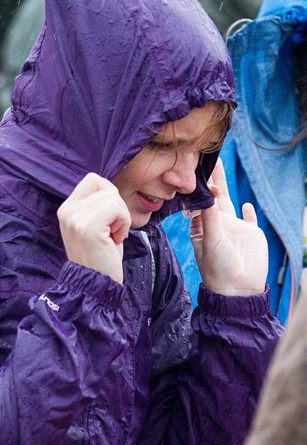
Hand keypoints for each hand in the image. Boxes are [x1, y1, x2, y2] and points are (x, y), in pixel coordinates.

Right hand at [57, 173, 130, 283]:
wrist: (94, 285)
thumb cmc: (100, 257)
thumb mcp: (92, 225)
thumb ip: (95, 206)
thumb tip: (109, 188)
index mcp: (66, 209)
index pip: (92, 179)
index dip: (108, 194)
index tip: (108, 218)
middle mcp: (67, 211)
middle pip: (105, 186)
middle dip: (117, 206)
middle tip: (112, 229)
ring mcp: (76, 219)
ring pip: (113, 197)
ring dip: (122, 217)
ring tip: (113, 236)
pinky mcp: (88, 227)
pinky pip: (117, 209)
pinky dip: (123, 223)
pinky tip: (116, 239)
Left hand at [190, 159, 267, 295]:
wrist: (239, 289)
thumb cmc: (218, 268)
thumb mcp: (211, 240)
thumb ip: (211, 217)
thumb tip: (209, 194)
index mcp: (202, 226)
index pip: (199, 200)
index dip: (197, 184)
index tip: (193, 164)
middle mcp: (217, 225)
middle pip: (213, 196)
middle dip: (210, 178)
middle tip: (207, 155)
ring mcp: (234, 229)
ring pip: (229, 202)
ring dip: (224, 186)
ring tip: (220, 168)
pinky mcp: (251, 235)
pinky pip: (249, 220)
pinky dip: (248, 212)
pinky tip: (245, 203)